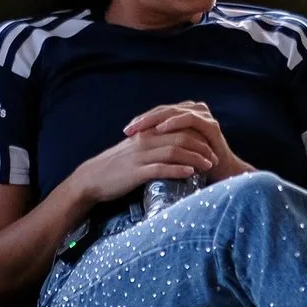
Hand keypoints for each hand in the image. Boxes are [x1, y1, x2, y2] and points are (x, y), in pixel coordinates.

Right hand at [70, 116, 220, 204]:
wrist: (91, 178)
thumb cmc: (115, 166)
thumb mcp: (135, 149)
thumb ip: (153, 144)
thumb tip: (173, 147)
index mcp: (146, 133)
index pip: (177, 127)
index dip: (197, 135)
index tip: (210, 145)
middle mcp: (145, 141)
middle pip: (181, 137)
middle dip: (202, 147)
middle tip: (215, 158)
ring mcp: (140, 156)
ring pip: (174, 151)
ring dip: (195, 158)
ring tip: (209, 166)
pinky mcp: (136, 172)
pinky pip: (160, 169)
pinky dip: (177, 170)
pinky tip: (190, 174)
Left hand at [124, 101, 250, 182]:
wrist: (221, 175)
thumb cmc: (195, 165)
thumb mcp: (174, 151)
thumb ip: (162, 141)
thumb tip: (136, 141)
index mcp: (185, 114)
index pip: (159, 112)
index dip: (142, 120)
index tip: (126, 130)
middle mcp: (195, 110)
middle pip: (164, 109)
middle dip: (145, 119)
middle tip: (129, 129)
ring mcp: (204, 116)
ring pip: (174, 111)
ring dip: (155, 119)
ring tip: (140, 128)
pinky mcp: (210, 125)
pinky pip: (189, 119)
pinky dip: (174, 123)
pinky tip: (161, 129)